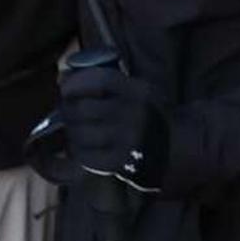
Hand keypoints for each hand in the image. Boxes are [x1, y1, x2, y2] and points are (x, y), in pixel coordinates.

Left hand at [58, 65, 170, 195]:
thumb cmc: (147, 115)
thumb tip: (63, 78)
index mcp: (137, 92)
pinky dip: (77, 150)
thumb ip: (107, 83)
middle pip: (83, 109)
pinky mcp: (119, 162)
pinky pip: (85, 156)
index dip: (76, 83)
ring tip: (74, 129)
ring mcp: (126, 140)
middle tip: (66, 111)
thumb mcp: (137, 91)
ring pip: (80, 133)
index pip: (99, 81)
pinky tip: (81, 146)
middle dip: (68, 109)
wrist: (176, 148)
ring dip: (70, 131)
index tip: (65, 88)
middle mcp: (132, 114)